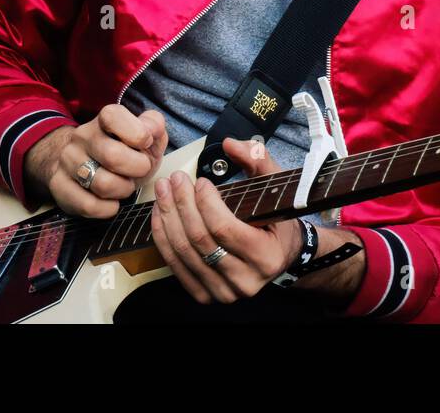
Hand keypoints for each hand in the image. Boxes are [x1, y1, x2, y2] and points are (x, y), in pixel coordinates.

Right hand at [24, 105, 166, 218]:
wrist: (81, 163)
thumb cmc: (122, 150)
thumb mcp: (143, 135)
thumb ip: (153, 126)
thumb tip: (152, 129)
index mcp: (103, 120)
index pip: (113, 117)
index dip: (136, 133)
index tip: (145, 143)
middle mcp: (82, 136)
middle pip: (112, 156)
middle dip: (137, 169)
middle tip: (140, 171)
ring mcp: (68, 160)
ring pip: (102, 184)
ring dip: (123, 190)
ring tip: (125, 186)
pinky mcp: (59, 185)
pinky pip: (88, 205)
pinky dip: (107, 209)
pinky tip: (111, 202)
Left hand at [150, 136, 303, 304]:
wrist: (279, 256)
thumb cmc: (276, 221)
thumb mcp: (276, 189)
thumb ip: (258, 161)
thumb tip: (231, 144)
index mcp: (266, 257)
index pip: (225, 229)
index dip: (206, 202)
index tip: (200, 182)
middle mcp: (244, 281)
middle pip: (200, 240)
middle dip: (182, 204)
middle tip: (175, 180)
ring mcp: (223, 292)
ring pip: (184, 252)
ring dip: (168, 217)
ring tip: (163, 191)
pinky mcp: (204, 294)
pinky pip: (175, 265)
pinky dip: (163, 237)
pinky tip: (160, 214)